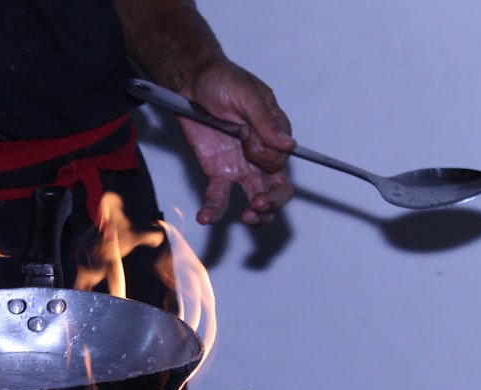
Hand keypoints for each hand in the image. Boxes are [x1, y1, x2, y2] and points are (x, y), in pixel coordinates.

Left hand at [178, 61, 295, 225]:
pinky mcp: (217, 172)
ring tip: (248, 217)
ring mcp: (241, 166)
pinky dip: (214, 210)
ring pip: (257, 199)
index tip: (250, 139)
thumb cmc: (223, 81)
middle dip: (273, 201)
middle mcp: (261, 155)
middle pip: (278, 188)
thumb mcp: (247, 95)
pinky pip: (219, 197)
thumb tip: (289, 145)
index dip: (268, 159)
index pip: (282, 160)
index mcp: (275, 134)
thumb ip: (266, 121)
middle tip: (259, 204)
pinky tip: (206, 218)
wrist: (191, 82)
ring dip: (257, 214)